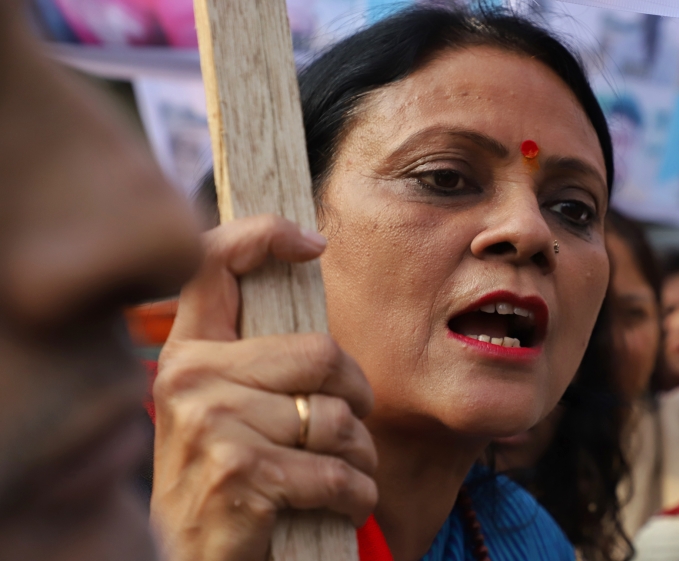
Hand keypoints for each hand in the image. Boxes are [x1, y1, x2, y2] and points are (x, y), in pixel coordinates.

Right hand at [150, 215, 376, 560]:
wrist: (189, 558)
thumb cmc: (225, 477)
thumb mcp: (221, 408)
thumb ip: (255, 357)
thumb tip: (311, 275)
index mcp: (187, 352)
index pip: (212, 263)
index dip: (263, 235)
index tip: (312, 243)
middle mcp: (190, 378)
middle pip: (321, 353)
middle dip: (358, 394)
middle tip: (354, 422)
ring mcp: (212, 425)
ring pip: (338, 418)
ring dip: (360, 455)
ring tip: (343, 472)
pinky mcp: (241, 474)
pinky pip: (338, 471)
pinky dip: (357, 495)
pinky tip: (342, 503)